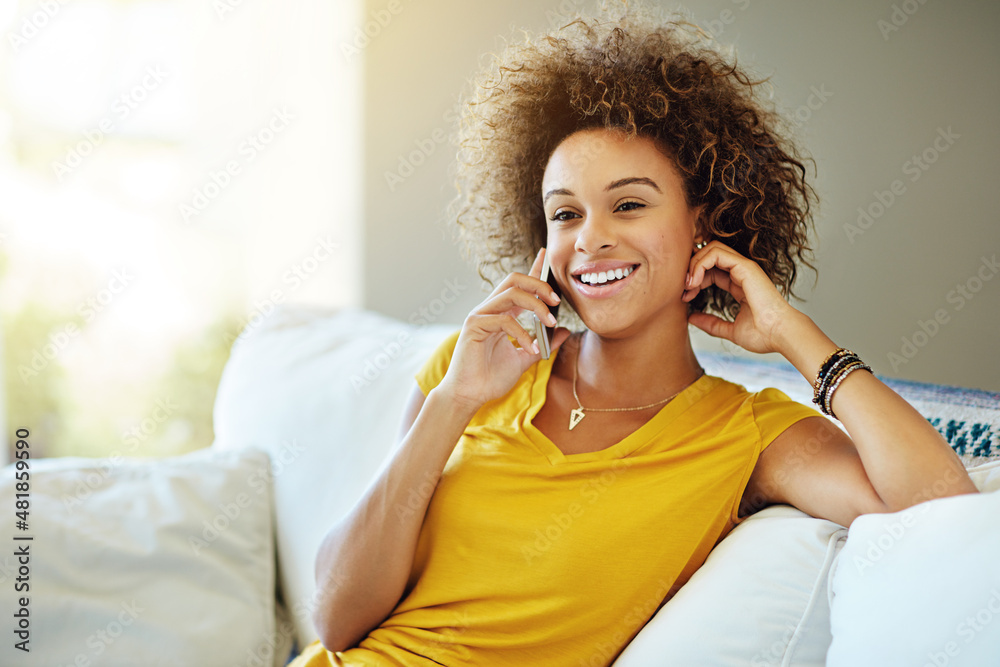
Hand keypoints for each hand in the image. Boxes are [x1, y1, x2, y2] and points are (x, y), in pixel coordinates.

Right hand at [437, 248, 571, 410]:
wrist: (469, 396)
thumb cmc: (491, 378)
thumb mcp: (525, 359)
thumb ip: (543, 344)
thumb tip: (564, 331)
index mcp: (501, 313)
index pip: (519, 285)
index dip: (533, 269)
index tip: (546, 256)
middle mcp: (490, 309)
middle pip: (514, 279)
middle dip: (538, 284)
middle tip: (556, 299)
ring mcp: (480, 315)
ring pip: (511, 293)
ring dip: (536, 305)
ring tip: (551, 322)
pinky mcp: (474, 326)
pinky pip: (504, 319)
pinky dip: (522, 333)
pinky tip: (531, 348)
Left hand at [682, 241, 796, 353]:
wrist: (780, 335)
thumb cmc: (763, 334)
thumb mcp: (729, 329)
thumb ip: (711, 323)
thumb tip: (691, 318)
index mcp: (739, 284)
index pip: (710, 270)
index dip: (694, 280)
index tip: (685, 298)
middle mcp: (741, 272)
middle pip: (709, 256)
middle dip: (690, 269)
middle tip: (683, 290)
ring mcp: (744, 267)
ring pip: (711, 249)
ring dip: (694, 264)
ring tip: (688, 285)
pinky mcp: (745, 267)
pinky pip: (716, 253)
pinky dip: (700, 263)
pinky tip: (695, 282)